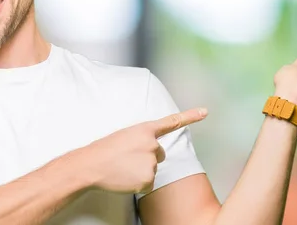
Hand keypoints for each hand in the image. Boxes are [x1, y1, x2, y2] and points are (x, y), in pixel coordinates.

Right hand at [75, 108, 207, 193]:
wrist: (90, 165)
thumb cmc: (105, 150)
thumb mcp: (125, 136)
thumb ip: (143, 140)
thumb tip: (153, 153)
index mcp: (145, 129)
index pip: (172, 121)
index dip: (191, 116)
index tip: (206, 111)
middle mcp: (152, 143)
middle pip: (160, 154)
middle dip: (148, 157)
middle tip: (128, 158)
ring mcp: (151, 161)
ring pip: (153, 169)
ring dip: (140, 171)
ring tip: (123, 168)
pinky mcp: (148, 178)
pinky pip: (149, 183)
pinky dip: (138, 184)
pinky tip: (125, 178)